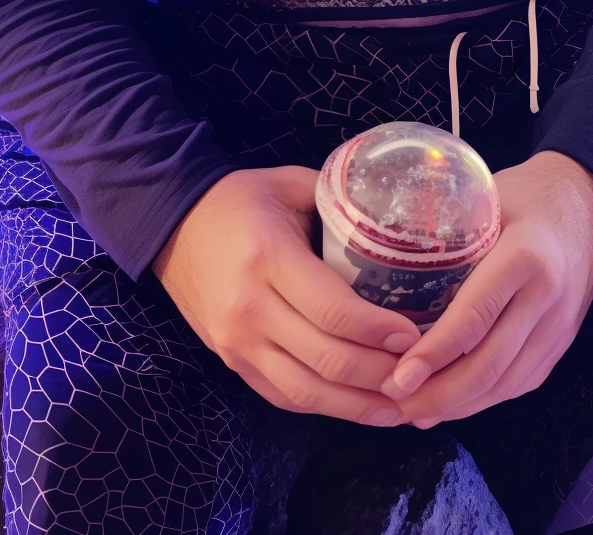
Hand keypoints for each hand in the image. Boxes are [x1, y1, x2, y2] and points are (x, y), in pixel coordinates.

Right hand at [151, 166, 421, 425]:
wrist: (171, 224)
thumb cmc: (238, 199)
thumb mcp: (289, 185)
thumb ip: (338, 203)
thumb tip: (393, 222)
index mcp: (269, 259)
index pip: (333, 310)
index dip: (378, 331)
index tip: (414, 334)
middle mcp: (250, 309)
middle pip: (326, 360)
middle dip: (381, 374)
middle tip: (420, 372)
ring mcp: (237, 343)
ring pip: (307, 392)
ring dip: (358, 406)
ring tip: (401, 407)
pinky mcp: (232, 362)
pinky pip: (285, 397)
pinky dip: (325, 406)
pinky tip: (358, 406)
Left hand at [384, 150, 592, 425]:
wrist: (588, 199)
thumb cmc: (525, 192)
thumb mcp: (483, 199)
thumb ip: (446, 234)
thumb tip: (387, 268)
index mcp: (524, 256)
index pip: (475, 316)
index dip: (435, 353)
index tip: (399, 377)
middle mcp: (547, 298)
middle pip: (491, 364)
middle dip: (440, 394)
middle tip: (396, 404)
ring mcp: (560, 326)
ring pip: (507, 383)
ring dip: (460, 406)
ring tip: (415, 412)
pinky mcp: (563, 342)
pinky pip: (522, 381)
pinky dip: (485, 399)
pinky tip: (453, 402)